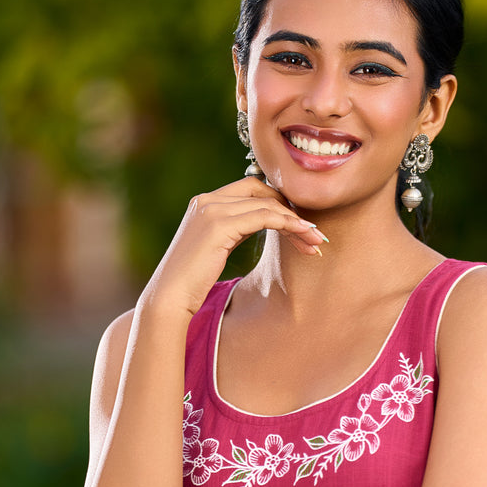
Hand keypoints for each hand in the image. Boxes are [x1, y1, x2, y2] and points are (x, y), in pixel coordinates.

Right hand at [141, 177, 326, 315]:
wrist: (169, 298)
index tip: (300, 226)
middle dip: (292, 210)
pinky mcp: (218, 224)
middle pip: (262, 192)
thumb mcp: (217, 247)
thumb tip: (263, 224)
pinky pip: (264, 217)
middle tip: (315, 234)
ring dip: (297, 222)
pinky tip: (304, 236)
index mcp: (205, 202)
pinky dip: (288, 224)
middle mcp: (207, 200)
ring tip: (317, 241)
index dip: (279, 204)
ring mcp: (211, 209)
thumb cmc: (192, 282)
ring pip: (268, 204)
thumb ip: (236, 230)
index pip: (251, 189)